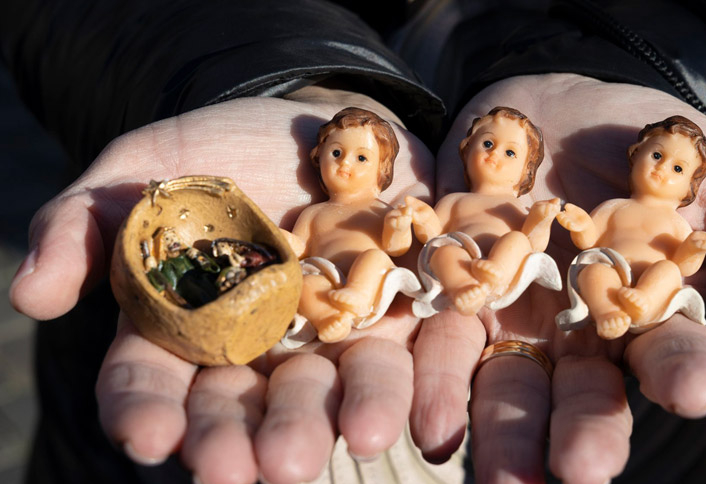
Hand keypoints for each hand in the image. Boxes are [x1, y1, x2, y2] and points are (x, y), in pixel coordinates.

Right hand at [10, 88, 434, 482]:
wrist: (322, 120)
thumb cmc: (223, 151)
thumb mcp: (142, 169)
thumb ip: (83, 225)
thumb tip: (30, 295)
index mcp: (192, 329)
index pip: (155, 382)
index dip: (147, 411)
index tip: (148, 436)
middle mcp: (266, 350)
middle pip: (251, 404)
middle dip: (248, 437)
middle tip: (248, 469)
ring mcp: (342, 335)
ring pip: (341, 387)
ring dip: (345, 417)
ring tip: (355, 440)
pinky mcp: (412, 312)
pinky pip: (427, 357)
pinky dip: (432, 392)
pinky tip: (435, 431)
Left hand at [408, 74, 705, 483]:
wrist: (552, 106)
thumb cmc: (648, 145)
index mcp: (646, 316)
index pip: (669, 355)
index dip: (683, 373)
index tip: (695, 393)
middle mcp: (577, 335)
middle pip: (578, 392)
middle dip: (576, 430)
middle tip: (570, 471)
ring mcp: (510, 318)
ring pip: (499, 379)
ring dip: (488, 422)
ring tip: (474, 459)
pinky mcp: (446, 290)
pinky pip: (429, 330)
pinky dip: (417, 366)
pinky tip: (410, 404)